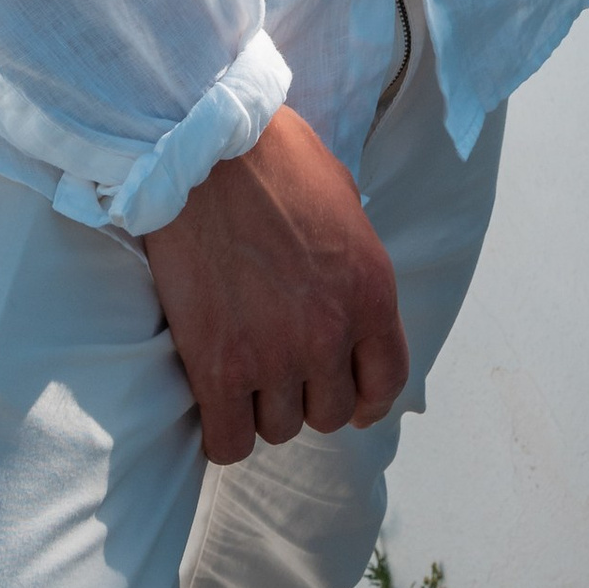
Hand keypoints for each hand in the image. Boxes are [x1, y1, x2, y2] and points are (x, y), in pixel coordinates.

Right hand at [141, 106, 408, 463]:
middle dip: (307, 393)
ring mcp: (275, 356)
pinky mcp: (219, 368)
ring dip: (262, 406)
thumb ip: (352, 262)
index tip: (348, 397)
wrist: (202, 145)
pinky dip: (222, 431)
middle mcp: (331, 333)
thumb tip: (347, 293)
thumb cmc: (270, 156)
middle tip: (279, 364)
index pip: (386, 383)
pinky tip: (214, 403)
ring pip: (279, 428)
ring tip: (242, 369)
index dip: (366, 398)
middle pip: (329, 413)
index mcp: (371, 292)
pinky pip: (228, 442)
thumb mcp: (343, 201)